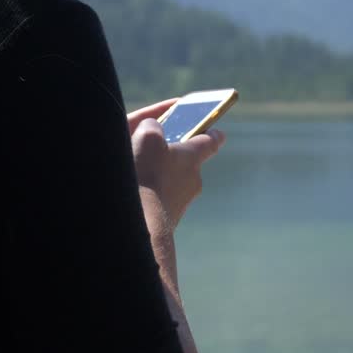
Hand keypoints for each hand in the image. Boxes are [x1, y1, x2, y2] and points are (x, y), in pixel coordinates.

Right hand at [128, 100, 225, 231]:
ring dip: (160, 178)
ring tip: (137, 175)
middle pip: (187, 163)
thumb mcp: (146, 138)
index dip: (211, 134)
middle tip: (156, 150)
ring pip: (173, 183)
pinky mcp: (167, 219)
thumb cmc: (146, 176)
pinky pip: (160, 201)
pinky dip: (151, 195)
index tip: (217, 132)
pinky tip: (135, 195)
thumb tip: (152, 129)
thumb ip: (152, 127)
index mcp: (192, 157)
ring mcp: (181, 202)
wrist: (142, 226)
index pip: (209, 141)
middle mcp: (192, 180)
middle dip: (174, 157)